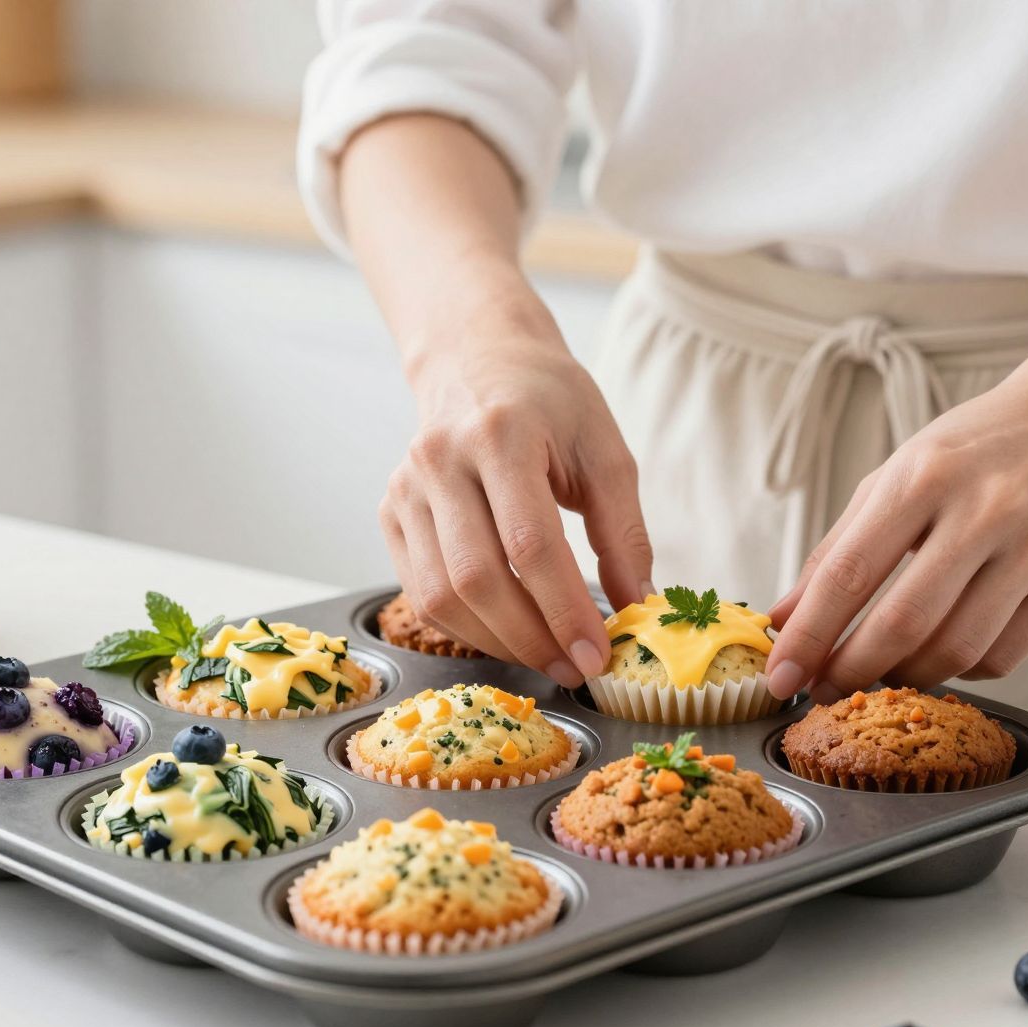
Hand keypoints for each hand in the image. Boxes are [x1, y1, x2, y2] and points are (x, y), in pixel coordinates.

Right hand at [381, 334, 652, 687]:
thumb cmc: (550, 402)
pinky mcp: (391, 511)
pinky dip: (466, 626)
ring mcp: (406, 487)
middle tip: (574, 668)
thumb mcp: (606, 451)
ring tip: (546, 657)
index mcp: (501, 434)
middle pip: (477, 578)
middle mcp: (441, 460)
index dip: (565, 609)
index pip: (530, 544)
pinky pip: (419, 591)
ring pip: (440, 595)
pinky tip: (507, 633)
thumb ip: (625, 532)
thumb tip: (636, 606)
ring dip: (498, 642)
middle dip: (531, 638)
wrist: (478, 358)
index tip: (597, 653)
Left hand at [765, 357, 1027, 698]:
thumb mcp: (896, 477)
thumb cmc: (974, 451)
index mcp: (925, 476)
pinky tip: (946, 651)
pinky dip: (962, 670)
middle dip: (852, 671)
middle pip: (903, 623)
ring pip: (957, 651)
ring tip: (885, 669)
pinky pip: (1003, 657)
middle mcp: (985, 509)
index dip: (809, 636)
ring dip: (907, 675)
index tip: (780, 678)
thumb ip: (836, 550)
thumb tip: (784, 620)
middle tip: (827, 690)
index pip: (849, 573)